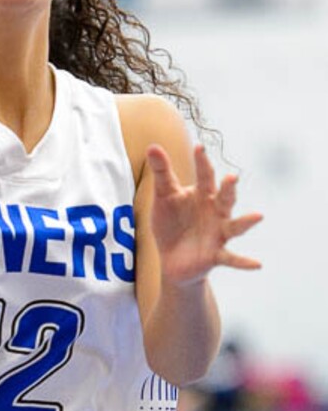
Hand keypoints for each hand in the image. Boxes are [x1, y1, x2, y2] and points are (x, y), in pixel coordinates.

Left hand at [147, 143, 262, 285]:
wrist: (171, 258)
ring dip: (246, 222)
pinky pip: (232, 258)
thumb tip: (152, 145)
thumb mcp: (164, 197)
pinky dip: (244, 262)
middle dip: (228, 188)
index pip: (204, 176)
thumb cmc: (171, 222)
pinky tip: (257, 264)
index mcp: (203, 195)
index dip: (202, 162)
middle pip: (225, 197)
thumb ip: (162, 173)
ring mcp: (218, 233)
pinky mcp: (216, 254)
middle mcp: (216, 212)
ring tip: (258, 216)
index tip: (199, 148)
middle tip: (231, 177)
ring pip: (235, 226)